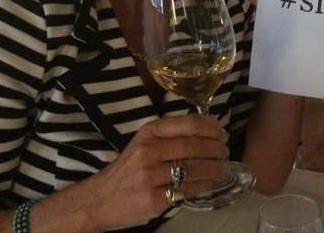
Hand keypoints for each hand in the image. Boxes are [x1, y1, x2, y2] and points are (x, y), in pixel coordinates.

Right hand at [83, 114, 228, 228]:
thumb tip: (211, 131)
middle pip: (196, 146)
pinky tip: (207, 182)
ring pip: (196, 169)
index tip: (221, 133)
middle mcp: (148, 151)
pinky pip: (188, 189)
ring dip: (215, 168)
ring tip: (221, 167)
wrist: (99, 200)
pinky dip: (203, 185)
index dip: (212, 128)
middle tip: (225, 152)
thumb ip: (171, 135)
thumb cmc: (128, 168)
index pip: (190, 123)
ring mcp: (151, 176)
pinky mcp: (154, 199)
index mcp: (149, 132)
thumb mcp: (144, 143)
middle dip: (217, 149)